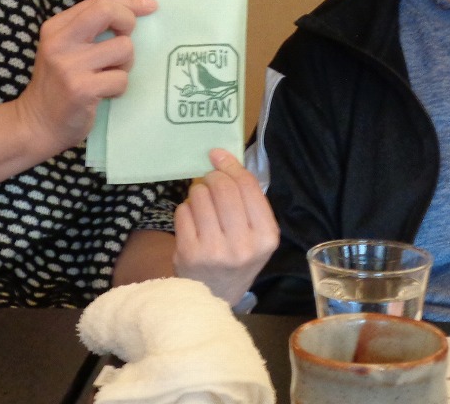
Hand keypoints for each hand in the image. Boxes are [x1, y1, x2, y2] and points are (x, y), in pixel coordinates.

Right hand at [15, 0, 157, 155]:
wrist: (36, 125)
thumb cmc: (58, 85)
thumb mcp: (64, 49)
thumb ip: (89, 30)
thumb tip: (135, 12)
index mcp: (56, 27)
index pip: (100, 1)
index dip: (129, 2)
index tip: (150, 5)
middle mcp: (60, 42)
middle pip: (108, 12)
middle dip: (128, 22)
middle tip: (124, 41)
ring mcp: (70, 66)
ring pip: (123, 48)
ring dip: (124, 65)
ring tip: (108, 76)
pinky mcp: (82, 89)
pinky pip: (121, 79)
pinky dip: (118, 88)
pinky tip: (104, 95)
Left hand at [173, 148, 278, 306]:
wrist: (215, 296)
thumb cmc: (238, 256)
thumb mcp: (256, 233)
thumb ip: (247, 197)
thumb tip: (221, 155)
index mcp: (266, 237)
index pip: (248, 186)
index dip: (230, 165)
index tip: (218, 155)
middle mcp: (243, 245)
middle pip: (223, 187)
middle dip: (213, 177)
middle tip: (210, 181)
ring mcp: (214, 251)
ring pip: (200, 195)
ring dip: (198, 193)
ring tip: (202, 206)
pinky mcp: (189, 254)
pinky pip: (183, 211)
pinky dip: (186, 210)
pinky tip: (192, 222)